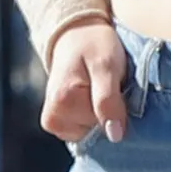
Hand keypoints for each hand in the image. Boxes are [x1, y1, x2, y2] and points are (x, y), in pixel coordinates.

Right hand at [42, 18, 131, 146]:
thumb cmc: (94, 46)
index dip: (116, 108)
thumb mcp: (106, 67)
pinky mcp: (57, 125)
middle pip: (97, 132)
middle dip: (109, 111)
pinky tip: (91, 98)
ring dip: (101, 114)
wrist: (75, 35)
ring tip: (98, 89)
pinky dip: (93, 117)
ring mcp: (54, 124)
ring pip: (92, 134)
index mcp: (63, 102)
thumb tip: (114, 136)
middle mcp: (53, 118)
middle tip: (107, 85)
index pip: (104, 125)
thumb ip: (108, 101)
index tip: (114, 85)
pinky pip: (84, 132)